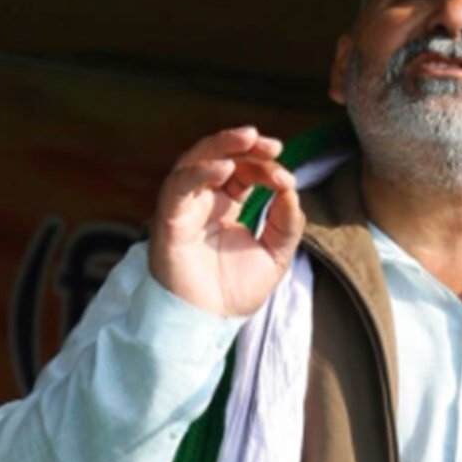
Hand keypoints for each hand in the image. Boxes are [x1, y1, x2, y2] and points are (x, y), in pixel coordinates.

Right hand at [149, 126, 304, 316]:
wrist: (208, 323)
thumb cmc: (236, 291)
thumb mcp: (276, 253)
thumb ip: (287, 222)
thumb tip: (292, 188)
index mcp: (225, 206)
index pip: (243, 172)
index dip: (264, 166)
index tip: (287, 177)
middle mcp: (202, 202)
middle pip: (218, 158)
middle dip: (243, 145)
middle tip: (270, 143)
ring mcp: (184, 209)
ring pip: (194, 162)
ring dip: (220, 146)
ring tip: (249, 138)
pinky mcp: (169, 221)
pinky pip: (179, 188)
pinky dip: (200, 173)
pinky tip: (226, 169)